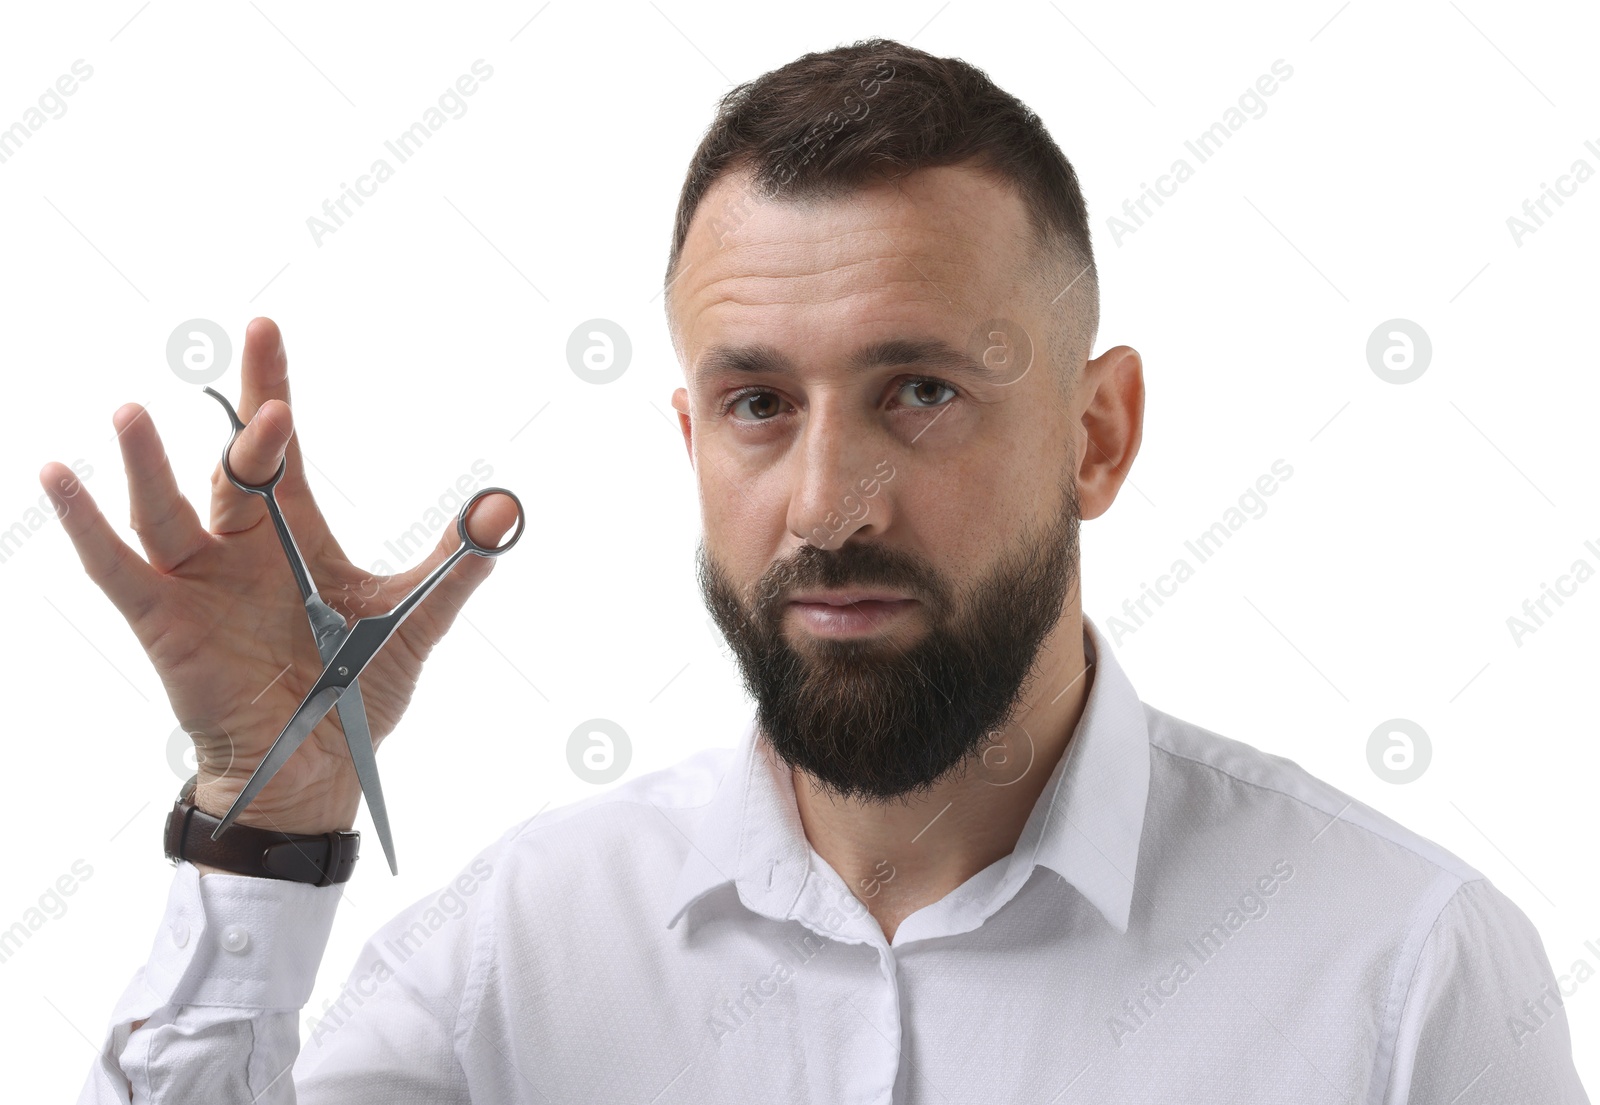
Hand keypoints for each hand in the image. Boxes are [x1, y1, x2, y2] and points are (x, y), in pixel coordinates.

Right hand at [39, 317, 518, 833]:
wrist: (318, 769)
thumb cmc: (357, 692)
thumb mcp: (414, 619)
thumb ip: (458, 563)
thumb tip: (506, 508)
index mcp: (293, 534)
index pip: (281, 448)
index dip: (273, 387)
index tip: (264, 327)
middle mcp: (240, 547)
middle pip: (232, 469)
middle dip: (247, 430)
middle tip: (264, 390)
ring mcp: (198, 582)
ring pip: (166, 509)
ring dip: (149, 464)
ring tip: (132, 413)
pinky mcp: (165, 624)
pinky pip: (116, 569)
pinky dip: (87, 526)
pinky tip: (60, 478)